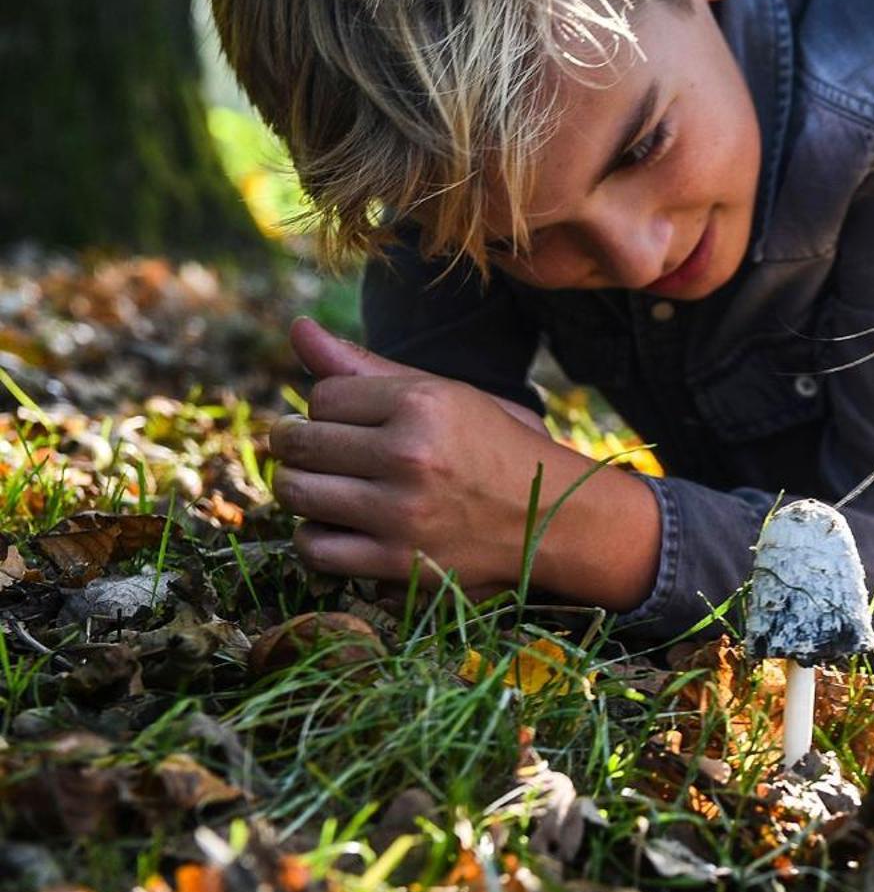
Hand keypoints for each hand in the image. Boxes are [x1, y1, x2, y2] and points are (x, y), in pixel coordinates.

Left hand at [268, 318, 660, 605]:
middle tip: (323, 452)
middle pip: (299, 442)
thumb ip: (368, 367)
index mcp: (423, 403)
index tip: (350, 422)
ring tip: (329, 486)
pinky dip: (316, 537)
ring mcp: (401, 513)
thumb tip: (297, 328)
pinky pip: (314, 547)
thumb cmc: (497, 448)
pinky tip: (340, 525)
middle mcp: (409, 455)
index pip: (322, 396)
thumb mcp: (446, 396)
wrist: (559, 520)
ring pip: (296, 493)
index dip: (329, 408)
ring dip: (302, 489)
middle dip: (299, 444)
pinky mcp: (397, 563)